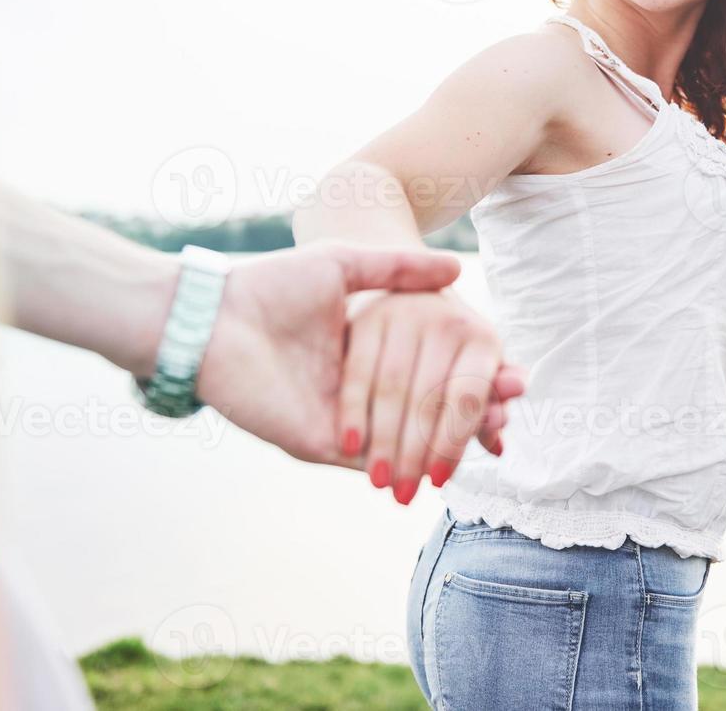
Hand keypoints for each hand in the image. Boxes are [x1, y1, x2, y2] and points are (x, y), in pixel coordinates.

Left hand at [193, 241, 521, 467]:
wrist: (210, 317)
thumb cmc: (269, 285)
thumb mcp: (345, 265)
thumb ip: (398, 269)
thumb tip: (457, 268)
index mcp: (363, 354)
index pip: (429, 375)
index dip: (470, 378)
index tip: (513, 374)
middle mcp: (356, 393)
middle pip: (425, 414)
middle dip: (471, 416)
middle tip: (514, 411)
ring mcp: (338, 422)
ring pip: (405, 443)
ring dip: (448, 443)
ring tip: (495, 434)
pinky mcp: (316, 443)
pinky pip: (371, 459)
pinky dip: (410, 457)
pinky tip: (450, 451)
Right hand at [340, 286, 515, 504]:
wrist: (412, 297)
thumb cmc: (451, 353)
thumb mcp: (474, 378)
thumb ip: (486, 411)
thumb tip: (500, 446)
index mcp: (482, 337)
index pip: (467, 400)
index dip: (452, 444)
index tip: (437, 482)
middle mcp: (446, 319)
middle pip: (427, 400)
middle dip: (414, 455)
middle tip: (403, 496)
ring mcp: (403, 314)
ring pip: (391, 390)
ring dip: (382, 442)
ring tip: (378, 482)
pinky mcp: (365, 317)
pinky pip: (358, 373)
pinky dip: (353, 412)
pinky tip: (350, 446)